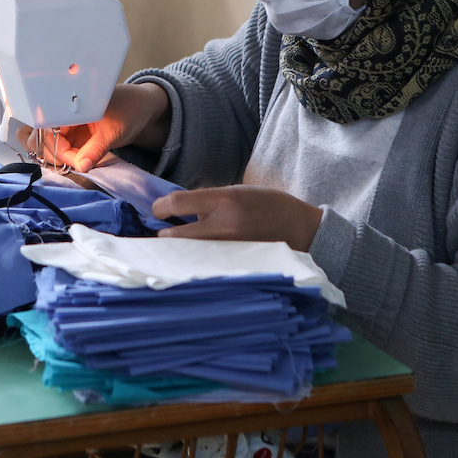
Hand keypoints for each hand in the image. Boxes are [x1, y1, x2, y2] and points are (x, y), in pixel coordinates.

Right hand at [20, 82, 170, 172]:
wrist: (142, 109)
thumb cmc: (129, 110)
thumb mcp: (113, 132)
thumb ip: (95, 150)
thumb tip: (80, 167)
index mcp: (68, 104)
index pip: (48, 129)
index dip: (58, 149)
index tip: (77, 161)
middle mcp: (62, 113)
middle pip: (40, 137)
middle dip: (54, 154)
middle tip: (76, 163)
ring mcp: (66, 125)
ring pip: (47, 144)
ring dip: (57, 156)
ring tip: (77, 162)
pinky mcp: (72, 135)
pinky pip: (59, 148)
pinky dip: (65, 157)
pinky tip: (79, 162)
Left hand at [152, 186, 322, 250]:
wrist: (300, 228)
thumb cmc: (268, 204)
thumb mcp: (237, 191)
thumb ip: (209, 200)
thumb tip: (180, 211)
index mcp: (224, 200)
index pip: (176, 203)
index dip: (159, 207)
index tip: (157, 210)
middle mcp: (224, 226)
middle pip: (174, 236)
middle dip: (164, 236)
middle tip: (165, 234)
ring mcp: (228, 249)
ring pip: (187, 254)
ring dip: (179, 251)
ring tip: (180, 247)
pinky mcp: (234, 266)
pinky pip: (205, 265)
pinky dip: (197, 263)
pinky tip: (197, 260)